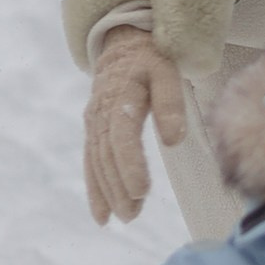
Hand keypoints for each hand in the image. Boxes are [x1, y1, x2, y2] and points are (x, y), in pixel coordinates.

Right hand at [85, 27, 187, 222]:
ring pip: (97, 163)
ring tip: (126, 217)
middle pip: (107, 155)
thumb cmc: (151, 60)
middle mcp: (100, 112)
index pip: (122, 135)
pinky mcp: (92, 132)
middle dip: (118, 187)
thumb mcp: (166, 71)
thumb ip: (170, 103)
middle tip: (133, 214)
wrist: (122, 47)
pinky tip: (102, 216)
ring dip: (108, 193)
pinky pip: (90, 163)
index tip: (141, 189)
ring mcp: (93, 123)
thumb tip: (174, 140)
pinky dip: (95, 190)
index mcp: (120, 96)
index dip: (130, 164)